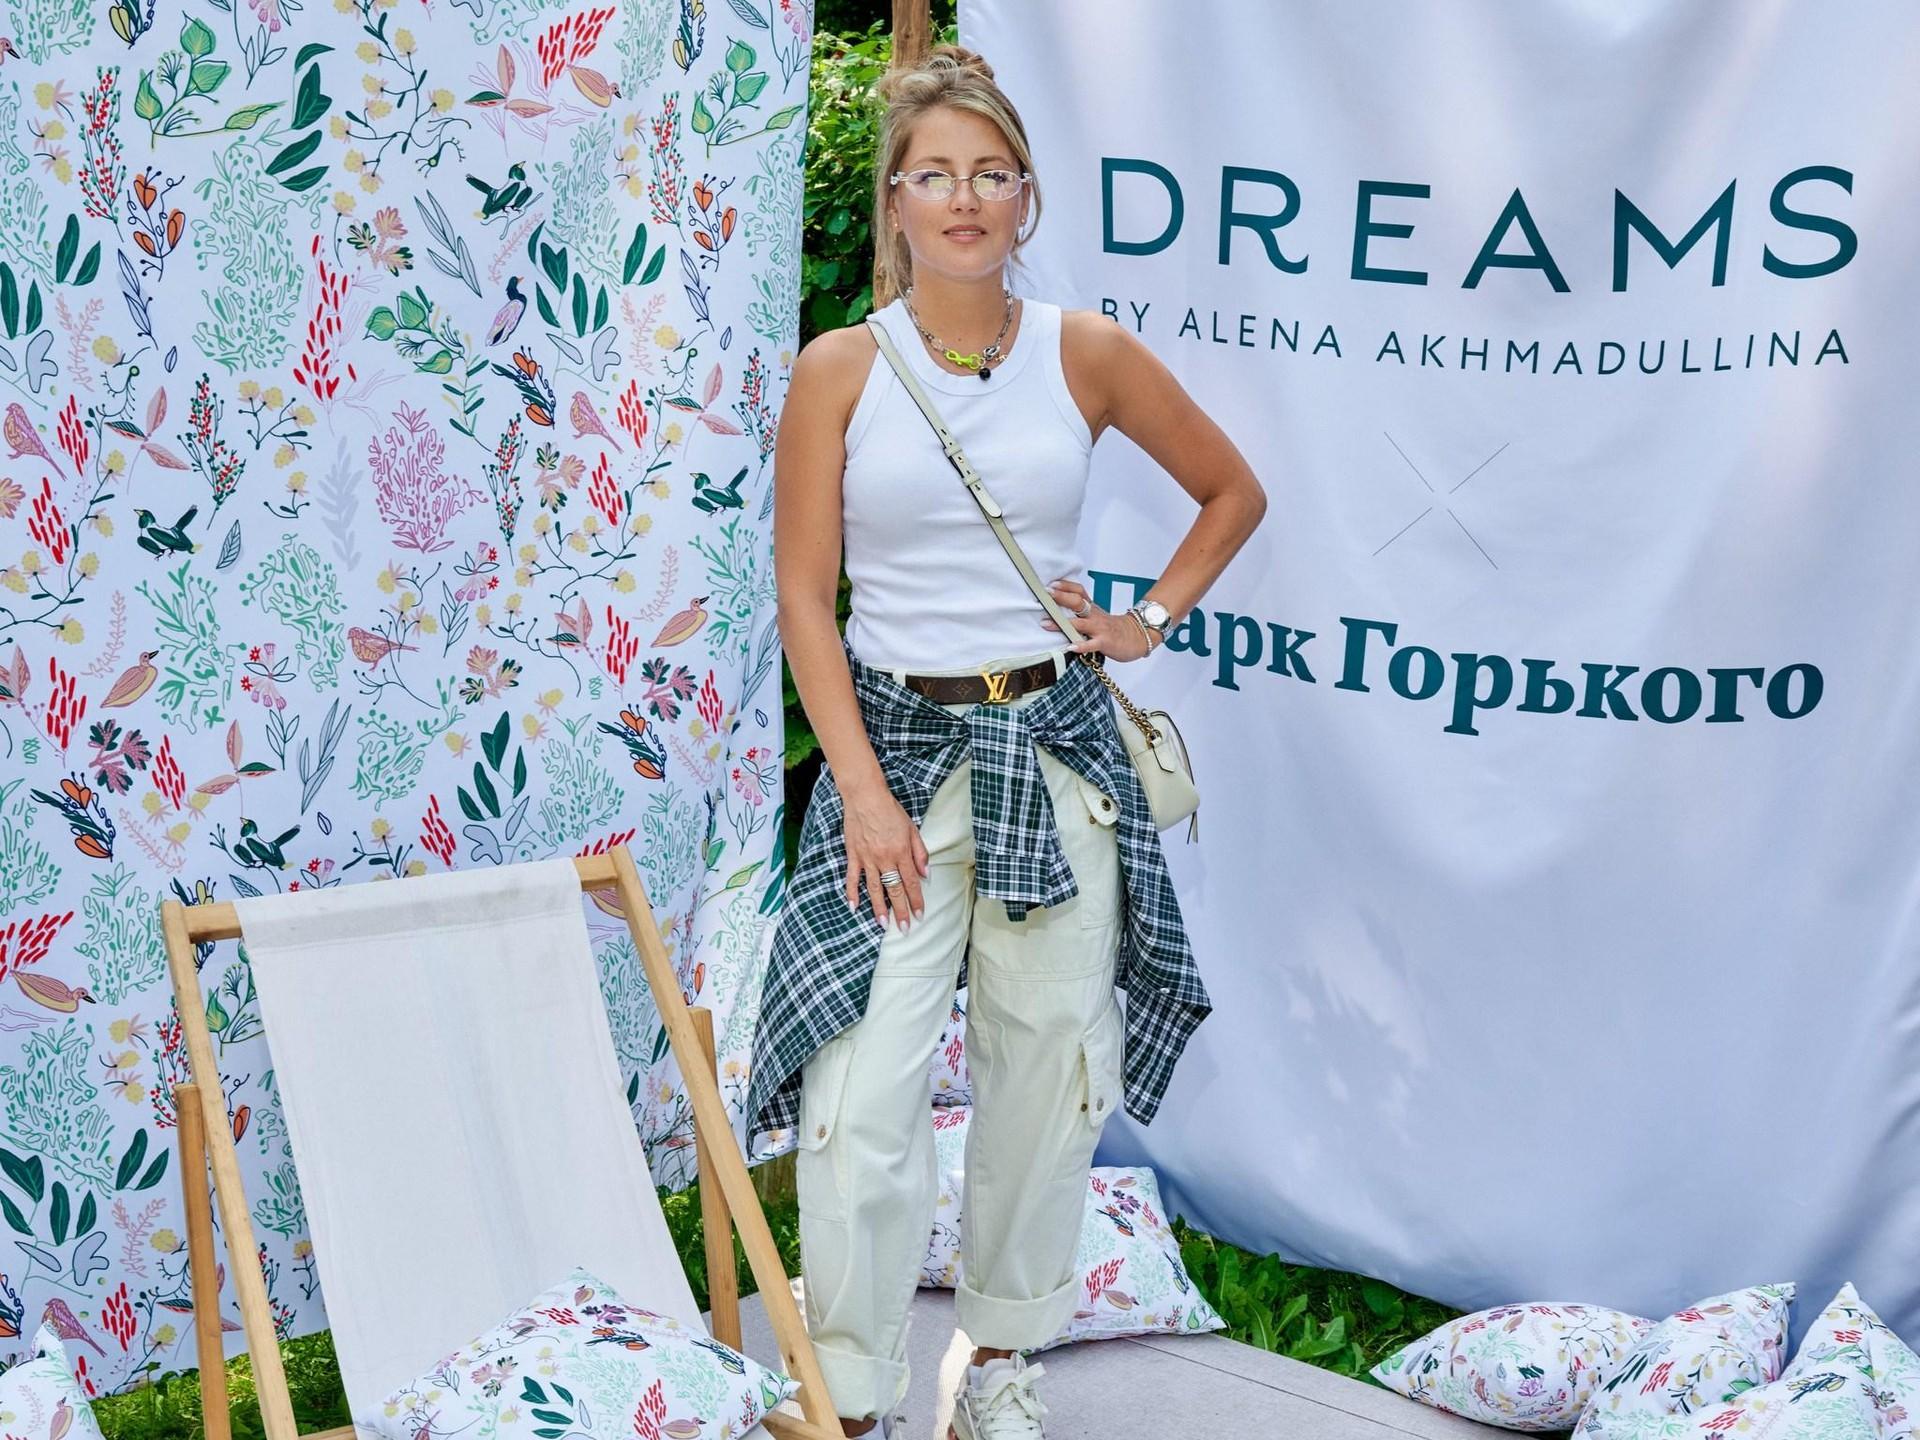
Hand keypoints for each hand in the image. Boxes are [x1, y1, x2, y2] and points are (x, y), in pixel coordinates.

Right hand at [841, 781, 927, 930]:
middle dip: (900, 910)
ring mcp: (867, 858)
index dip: (916, 900)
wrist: (865, 797)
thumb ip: (919, 852)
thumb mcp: (911, 829)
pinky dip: (852, 893)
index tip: (920, 915)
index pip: (911, 882)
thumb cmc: (890, 811)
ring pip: (874, 888)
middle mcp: (885, 858)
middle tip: (905, 928)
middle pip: (894, 890)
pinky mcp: (853, 855)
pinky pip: (852, 878)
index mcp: (901, 852)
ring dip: (879, 908)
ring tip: (883, 924)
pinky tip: (854, 907)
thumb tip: (926, 874)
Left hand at [1042, 577, 1150, 661]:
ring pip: (1080, 623)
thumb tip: (1058, 605)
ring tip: (1046, 623)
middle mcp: (1094, 615)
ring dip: (1062, 623)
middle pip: (1077, 602)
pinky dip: (1081, 645)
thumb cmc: (1112, 627)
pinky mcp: (1105, 642)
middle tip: (1045, 594)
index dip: (1065, 586)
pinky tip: (1070, 646)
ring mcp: (1099, 628)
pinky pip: (1091, 644)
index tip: (1051, 583)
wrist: (1137, 636)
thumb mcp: (1096, 614)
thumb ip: (1080, 610)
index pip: (1079, 591)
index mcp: (1092, 608)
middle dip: (1061, 597)